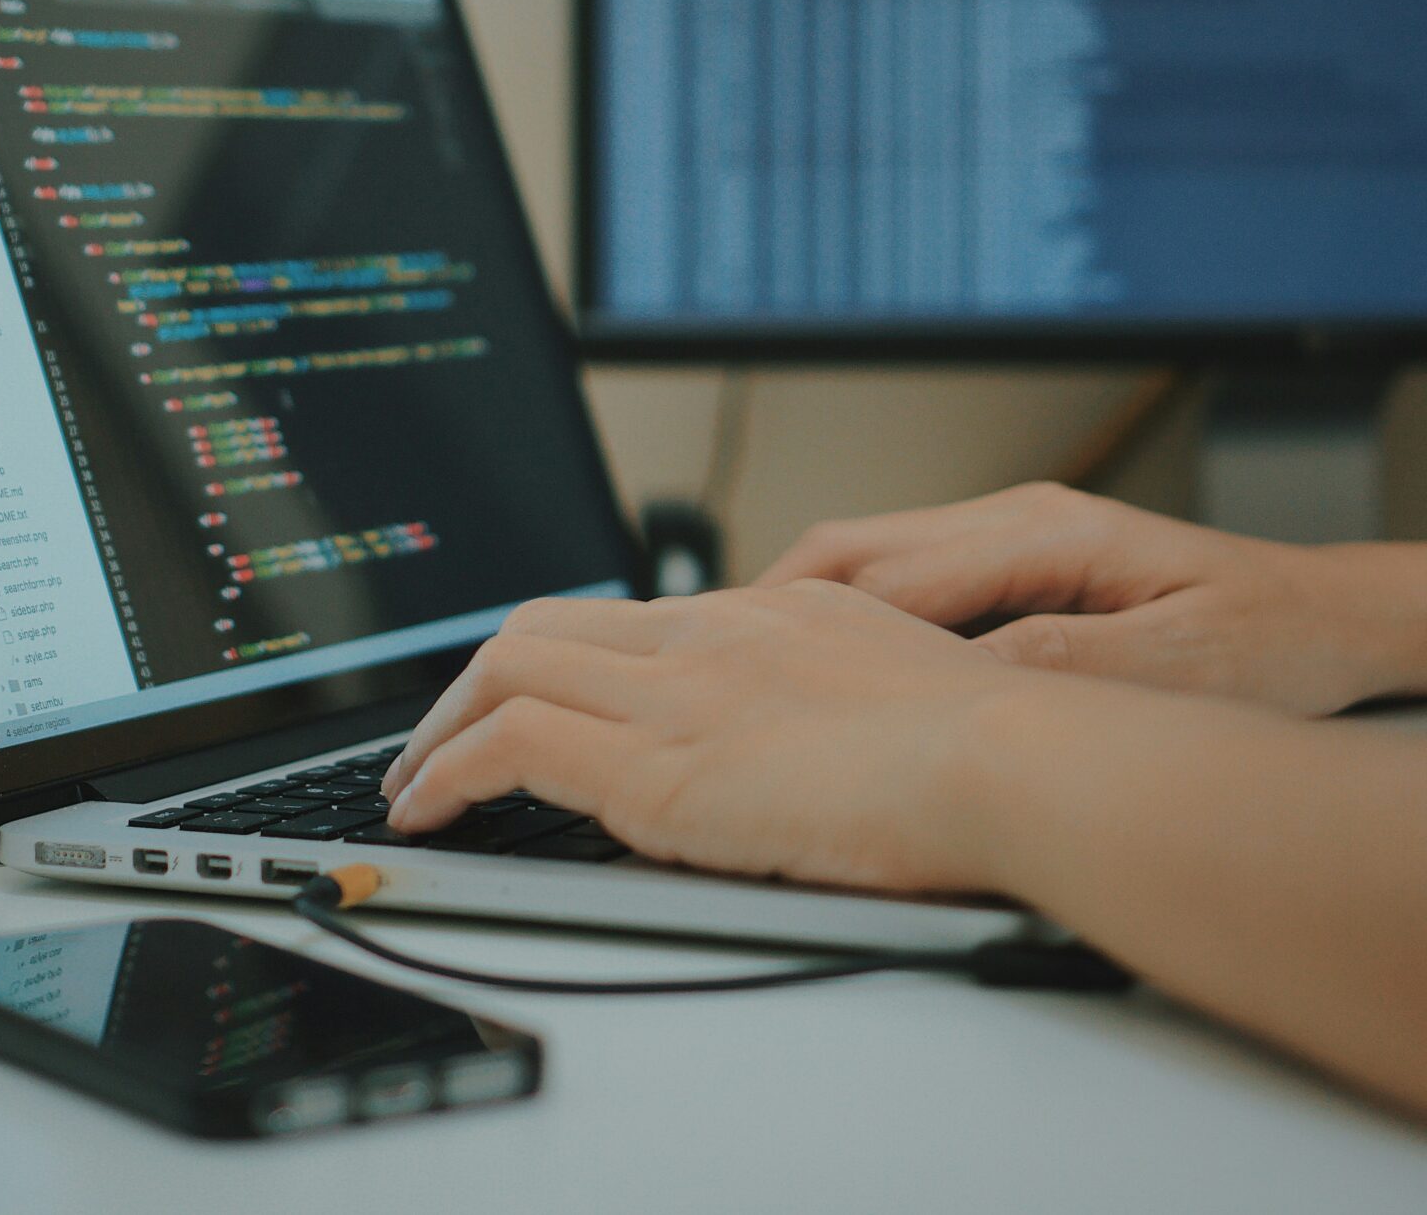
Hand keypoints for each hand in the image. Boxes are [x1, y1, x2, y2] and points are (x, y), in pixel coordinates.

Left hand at [378, 582, 1055, 895]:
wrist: (1012, 760)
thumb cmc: (996, 753)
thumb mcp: (912, 694)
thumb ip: (850, 704)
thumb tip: (832, 746)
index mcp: (777, 613)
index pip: (635, 617)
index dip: (564, 658)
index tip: (537, 701)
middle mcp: (715, 634)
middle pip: (548, 624)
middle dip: (475, 682)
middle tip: (444, 739)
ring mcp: (680, 691)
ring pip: (507, 669)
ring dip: (442, 729)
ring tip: (414, 784)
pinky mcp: (658, 765)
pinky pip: (509, 744)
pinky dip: (450, 771)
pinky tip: (431, 812)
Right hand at [756, 482, 1426, 715]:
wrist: (1348, 625)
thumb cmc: (1276, 644)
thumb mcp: (1172, 667)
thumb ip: (1063, 666)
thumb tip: (959, 676)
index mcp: (1046, 531)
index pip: (891, 579)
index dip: (810, 631)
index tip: (748, 676)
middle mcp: (1019, 517)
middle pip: (854, 547)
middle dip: (771, 606)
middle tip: (705, 669)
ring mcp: (1018, 537)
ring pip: (871, 559)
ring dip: (805, 613)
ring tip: (747, 678)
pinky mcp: (1026, 568)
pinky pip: (910, 585)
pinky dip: (855, 624)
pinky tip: (833, 679)